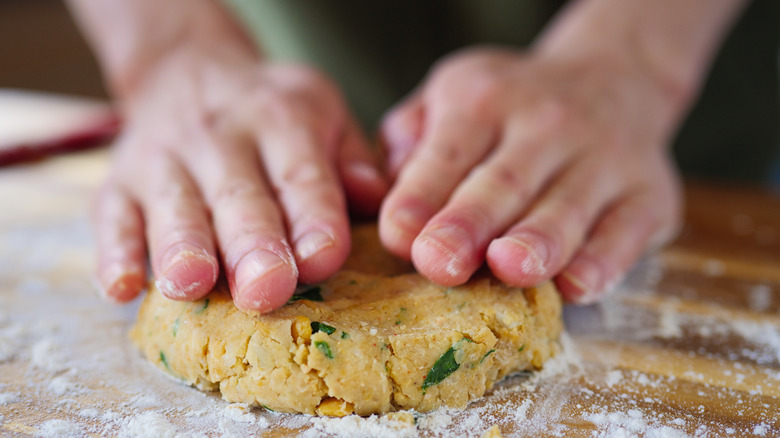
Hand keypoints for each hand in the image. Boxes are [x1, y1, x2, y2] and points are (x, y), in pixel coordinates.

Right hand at [94, 47, 386, 311]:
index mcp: (282, 121)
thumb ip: (351, 158)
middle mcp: (222, 138)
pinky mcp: (120, 182)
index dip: (313, 217)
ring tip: (192, 284)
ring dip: (181, 247)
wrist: (187, 70)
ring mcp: (165, 160)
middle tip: (267, 289)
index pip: (301, 175)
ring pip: (175, 207)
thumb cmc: (271, 111)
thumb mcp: (323, 112)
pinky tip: (120, 287)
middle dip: (252, 245)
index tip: (324, 258)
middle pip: (239, 197)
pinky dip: (114, 252)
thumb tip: (375, 199)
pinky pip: (113, 217)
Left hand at [379, 47, 681, 302]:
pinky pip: (626, 232)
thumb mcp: (452, 95)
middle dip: (469, 224)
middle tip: (439, 263)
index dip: (421, 196)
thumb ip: (411, 135)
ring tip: (511, 267)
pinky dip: (604, 261)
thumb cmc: (510, 107)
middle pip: (503, 182)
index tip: (398, 237)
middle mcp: (546, 124)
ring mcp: (604, 158)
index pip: (446, 154)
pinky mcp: (649, 194)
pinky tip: (577, 285)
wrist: (614, 79)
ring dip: (538, 241)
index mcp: (482, 100)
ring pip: (566, 207)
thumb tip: (386, 186)